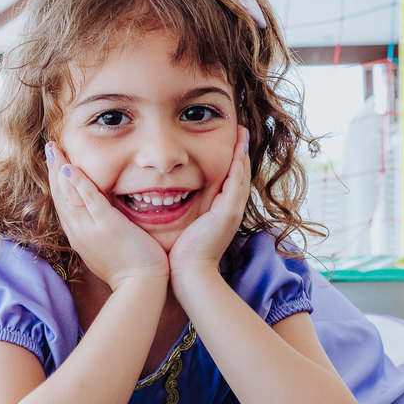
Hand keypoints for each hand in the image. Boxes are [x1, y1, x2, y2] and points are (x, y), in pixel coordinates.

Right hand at [46, 142, 169, 289]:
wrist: (139, 286)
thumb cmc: (129, 268)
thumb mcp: (106, 247)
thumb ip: (99, 230)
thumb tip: (99, 217)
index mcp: (79, 235)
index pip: (63, 202)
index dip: (56, 181)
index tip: (54, 162)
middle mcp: (79, 231)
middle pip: (60, 195)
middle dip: (53, 169)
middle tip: (49, 147)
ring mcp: (90, 228)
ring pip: (69, 194)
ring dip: (60, 169)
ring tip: (53, 148)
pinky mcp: (107, 226)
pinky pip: (89, 200)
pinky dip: (79, 183)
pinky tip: (70, 167)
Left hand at [168, 126, 249, 277]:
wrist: (190, 274)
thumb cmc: (180, 254)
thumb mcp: (182, 226)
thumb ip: (177, 210)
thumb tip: (162, 198)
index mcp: (220, 211)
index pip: (228, 179)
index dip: (230, 159)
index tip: (228, 140)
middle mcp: (230, 208)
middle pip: (239, 172)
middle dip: (239, 150)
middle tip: (239, 129)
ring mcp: (232, 210)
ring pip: (241, 174)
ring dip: (242, 152)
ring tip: (241, 131)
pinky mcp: (229, 212)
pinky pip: (236, 182)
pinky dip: (238, 163)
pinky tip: (237, 147)